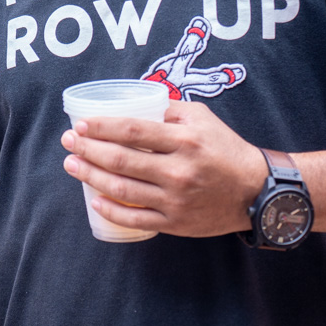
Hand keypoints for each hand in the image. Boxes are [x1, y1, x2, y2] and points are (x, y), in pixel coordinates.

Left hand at [61, 102, 268, 237]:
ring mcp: (176, 200)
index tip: (80, 124)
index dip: (102, 128)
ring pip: (122, 190)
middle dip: (87, 150)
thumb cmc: (226, 149)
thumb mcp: (202, 118)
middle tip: (68, 142)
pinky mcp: (176, 223)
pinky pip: (136, 219)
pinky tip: (94, 199)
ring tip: (72, 165)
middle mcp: (178, 171)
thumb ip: (168, 109)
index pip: (133, 131)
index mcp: (184, 141)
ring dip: (90, 177)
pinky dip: (111, 210)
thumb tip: (135, 102)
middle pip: (120, 161)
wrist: (257, 191)